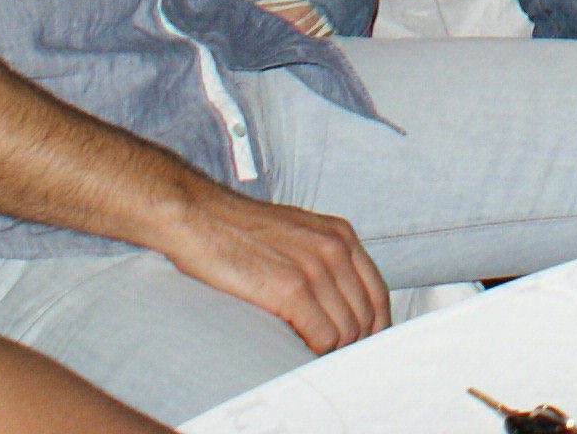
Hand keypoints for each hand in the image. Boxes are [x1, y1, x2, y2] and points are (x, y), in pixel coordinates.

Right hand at [150, 180, 386, 355]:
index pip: (377, 294)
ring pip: (347, 331)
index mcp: (340, 235)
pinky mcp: (289, 288)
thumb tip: (340, 306)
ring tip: (311, 357)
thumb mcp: (296, 236)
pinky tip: (298, 351)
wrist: (198, 217)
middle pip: (366, 316)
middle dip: (352, 344)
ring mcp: (314, 267)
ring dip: (332, 352)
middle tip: (331, 360)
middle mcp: (335, 248)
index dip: (374, 327)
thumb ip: (323, 263)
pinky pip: (324, 336)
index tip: (361, 347)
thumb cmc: (240, 232)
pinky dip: (315, 352)